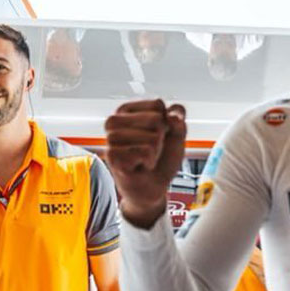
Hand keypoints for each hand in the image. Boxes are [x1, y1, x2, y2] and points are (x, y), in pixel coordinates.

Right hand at [104, 99, 186, 227]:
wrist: (153, 186)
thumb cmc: (161, 158)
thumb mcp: (176, 134)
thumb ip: (178, 118)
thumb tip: (172, 116)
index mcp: (126, 110)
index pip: (157, 104)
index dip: (166, 123)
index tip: (157, 136)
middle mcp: (114, 121)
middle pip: (156, 119)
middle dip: (161, 138)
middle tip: (150, 150)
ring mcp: (111, 138)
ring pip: (151, 137)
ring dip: (155, 152)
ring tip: (144, 158)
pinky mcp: (113, 156)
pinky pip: (145, 152)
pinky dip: (150, 162)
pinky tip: (140, 166)